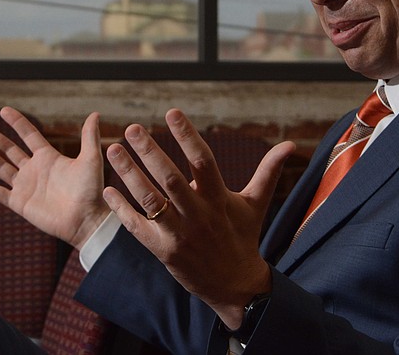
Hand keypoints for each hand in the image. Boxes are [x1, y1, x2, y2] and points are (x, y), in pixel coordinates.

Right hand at [0, 107, 110, 249]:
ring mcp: (26, 186)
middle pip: (10, 150)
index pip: (29, 135)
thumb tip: (95, 114)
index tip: (4, 110)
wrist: (86, 219)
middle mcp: (34, 170)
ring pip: (1, 168)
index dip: (17, 123)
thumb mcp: (90, 159)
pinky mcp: (20, 203)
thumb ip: (89, 137)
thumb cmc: (91, 190)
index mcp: (49, 157)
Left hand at [103, 108, 294, 328]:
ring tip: (113, 150)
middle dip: (150, 152)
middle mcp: (199, 215)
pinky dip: (121, 209)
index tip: (172, 112)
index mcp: (219, 198)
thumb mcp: (256, 203)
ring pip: (150, 201)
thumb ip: (269, 170)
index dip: (188, 136)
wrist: (235, 285)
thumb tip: (292, 144)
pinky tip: (107, 190)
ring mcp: (179, 234)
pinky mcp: (163, 251)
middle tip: (132, 128)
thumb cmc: (243, 236)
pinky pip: (138, 227)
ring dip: (129, 175)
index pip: (203, 161)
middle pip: (171, 179)